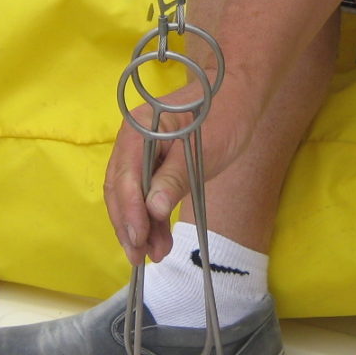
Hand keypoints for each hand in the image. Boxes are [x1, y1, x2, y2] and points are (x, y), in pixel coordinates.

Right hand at [104, 73, 254, 265]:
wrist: (236, 97)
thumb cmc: (223, 116)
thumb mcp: (203, 149)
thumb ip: (175, 178)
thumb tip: (152, 209)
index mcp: (138, 130)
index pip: (125, 177)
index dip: (129, 211)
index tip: (138, 239)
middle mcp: (131, 141)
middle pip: (119, 190)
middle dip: (128, 225)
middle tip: (140, 257)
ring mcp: (140, 154)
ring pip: (129, 197)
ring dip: (139, 227)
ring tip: (154, 255)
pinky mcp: (152, 165)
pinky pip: (143, 195)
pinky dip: (149, 218)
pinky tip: (158, 240)